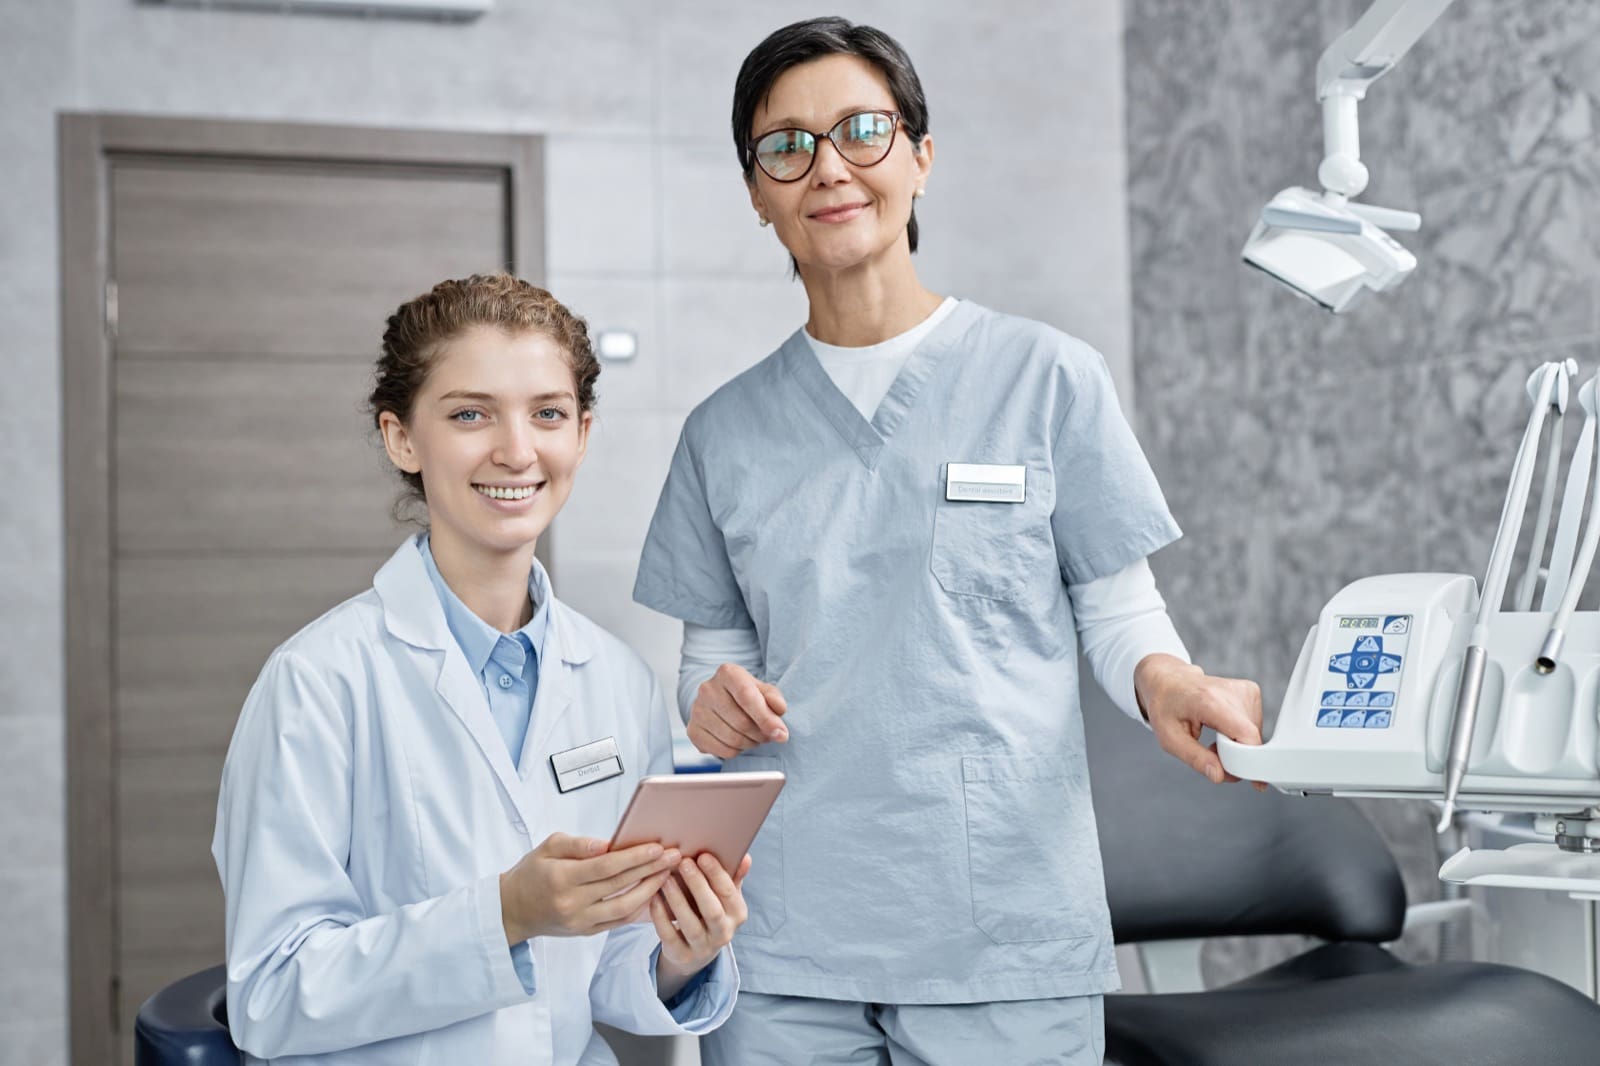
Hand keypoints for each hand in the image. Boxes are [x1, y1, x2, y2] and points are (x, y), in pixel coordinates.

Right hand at [500, 833, 681, 944]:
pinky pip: (618, 921)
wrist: (513, 909)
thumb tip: (607, 844)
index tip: (657, 847)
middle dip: (651, 869)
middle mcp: (572, 903)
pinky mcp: (586, 932)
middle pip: (620, 886)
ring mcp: (580, 922)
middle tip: (674, 856)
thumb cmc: (532, 872)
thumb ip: (578, 844)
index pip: (606, 867)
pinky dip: (639, 908)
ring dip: (650, 890)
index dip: (634, 857)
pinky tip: (653, 893)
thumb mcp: (548, 847)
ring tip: (667, 873)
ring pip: (624, 908)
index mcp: (561, 878)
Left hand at [651, 852, 751, 1000]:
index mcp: (737, 914)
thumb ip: (733, 877)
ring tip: (666, 878)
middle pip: (712, 910)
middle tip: (684, 862)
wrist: (697, 951)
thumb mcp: (724, 897)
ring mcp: (703, 948)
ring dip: (677, 900)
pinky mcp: (682, 955)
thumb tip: (745, 857)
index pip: (729, 893)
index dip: (716, 874)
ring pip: (690, 924)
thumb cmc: (711, 912)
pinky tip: (654, 897)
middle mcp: (724, 933)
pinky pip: (669, 935)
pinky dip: (660, 916)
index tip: (703, 855)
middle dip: (698, 885)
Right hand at [688, 663, 787, 757]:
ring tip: (754, 736)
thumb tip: (779, 709)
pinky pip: (722, 750)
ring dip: (750, 743)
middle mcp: (708, 689)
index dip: (766, 718)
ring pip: (732, 739)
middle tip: (767, 734)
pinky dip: (736, 751)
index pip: (747, 697)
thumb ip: (774, 698)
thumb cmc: (745, 695)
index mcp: (727, 673)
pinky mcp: (693, 731)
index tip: (781, 734)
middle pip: (741, 722)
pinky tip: (739, 742)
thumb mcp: (763, 690)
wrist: (719, 700)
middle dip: (761, 734)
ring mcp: (697, 710)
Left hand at [1134, 653, 1267, 790]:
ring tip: (1215, 738)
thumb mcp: (1170, 737)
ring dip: (1238, 746)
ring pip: (1254, 735)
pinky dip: (1241, 735)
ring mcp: (1244, 689)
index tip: (1254, 782)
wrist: (1168, 680)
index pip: (1246, 734)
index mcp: (1210, 700)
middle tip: (1211, 753)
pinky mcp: (1251, 691)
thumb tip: (1219, 775)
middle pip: (1251, 738)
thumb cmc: (1166, 707)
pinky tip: (1224, 728)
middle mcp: (1232, 691)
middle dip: (1236, 757)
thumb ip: (1195, 758)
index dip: (1252, 760)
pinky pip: (1254, 726)